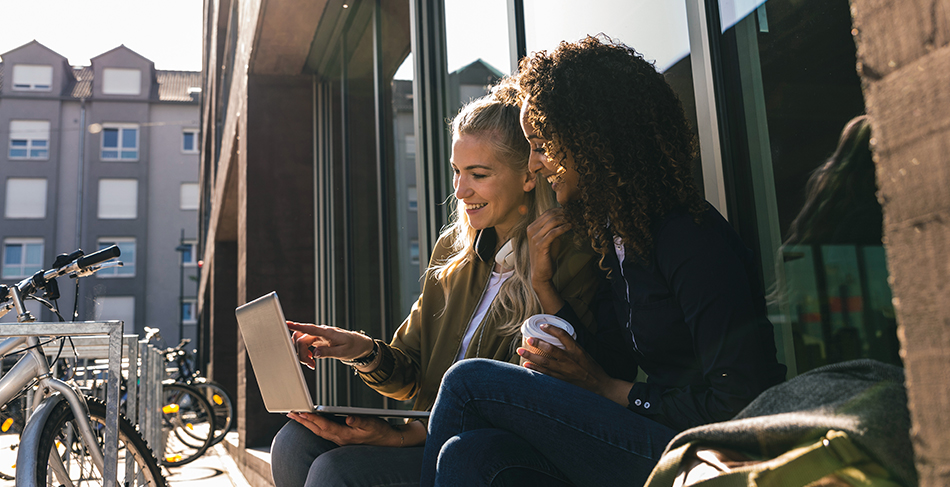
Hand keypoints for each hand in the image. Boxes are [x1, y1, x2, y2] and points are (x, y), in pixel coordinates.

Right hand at [286, 321, 374, 368]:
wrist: (359, 345)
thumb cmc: (352, 347)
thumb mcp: (342, 352)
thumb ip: (328, 353)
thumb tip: (315, 354)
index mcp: (328, 333)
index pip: (310, 328)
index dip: (297, 326)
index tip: (286, 323)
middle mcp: (321, 332)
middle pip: (302, 339)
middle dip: (301, 353)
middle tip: (311, 364)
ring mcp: (318, 336)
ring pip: (302, 342)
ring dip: (303, 354)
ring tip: (312, 363)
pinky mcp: (317, 340)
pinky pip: (306, 345)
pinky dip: (306, 353)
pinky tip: (312, 360)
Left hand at [287, 413, 403, 446]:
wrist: (388, 441)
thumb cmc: (380, 432)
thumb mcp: (372, 424)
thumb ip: (360, 421)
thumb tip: (348, 418)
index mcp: (345, 434)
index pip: (323, 426)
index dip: (311, 419)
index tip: (301, 412)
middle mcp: (340, 438)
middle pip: (317, 429)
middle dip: (303, 421)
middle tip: (291, 413)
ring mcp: (340, 438)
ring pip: (319, 430)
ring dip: (307, 423)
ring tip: (297, 415)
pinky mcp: (342, 436)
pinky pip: (324, 431)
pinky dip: (315, 425)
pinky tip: (312, 421)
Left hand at [518, 324, 632, 406]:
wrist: (600, 386)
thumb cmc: (592, 368)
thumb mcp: (584, 353)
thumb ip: (571, 347)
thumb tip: (555, 339)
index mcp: (577, 350)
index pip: (563, 335)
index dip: (552, 329)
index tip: (542, 326)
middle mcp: (570, 360)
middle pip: (551, 350)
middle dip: (538, 344)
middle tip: (528, 339)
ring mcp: (565, 371)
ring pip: (545, 362)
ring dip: (531, 357)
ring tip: (521, 351)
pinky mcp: (562, 380)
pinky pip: (546, 374)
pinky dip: (535, 370)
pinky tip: (526, 366)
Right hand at [526, 208, 570, 284]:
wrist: (541, 272)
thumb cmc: (546, 255)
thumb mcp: (549, 238)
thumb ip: (553, 228)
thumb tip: (565, 218)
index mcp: (532, 227)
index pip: (547, 213)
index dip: (559, 210)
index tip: (570, 212)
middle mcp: (531, 231)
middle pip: (549, 215)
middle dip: (563, 214)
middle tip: (573, 215)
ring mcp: (534, 238)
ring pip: (552, 222)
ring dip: (565, 220)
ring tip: (573, 221)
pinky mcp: (540, 245)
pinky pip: (554, 232)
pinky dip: (564, 228)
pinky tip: (570, 227)